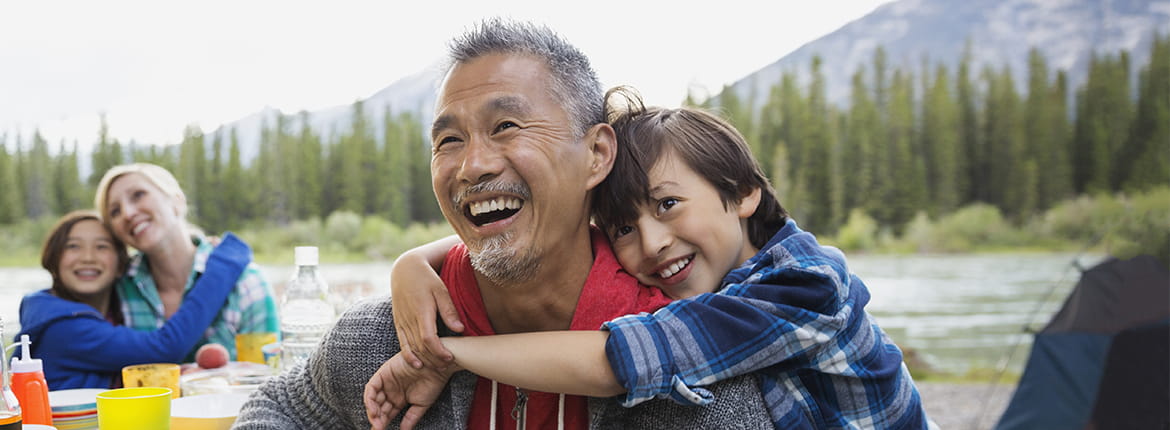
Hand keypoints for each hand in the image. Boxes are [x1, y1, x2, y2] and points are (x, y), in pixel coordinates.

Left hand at [364, 352, 454, 429]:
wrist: (437, 366)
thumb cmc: (433, 382)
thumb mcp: (421, 404)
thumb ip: (411, 418)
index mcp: (399, 398)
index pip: (387, 413)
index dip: (382, 423)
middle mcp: (391, 390)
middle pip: (378, 407)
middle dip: (377, 419)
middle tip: (378, 428)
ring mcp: (386, 381)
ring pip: (372, 399)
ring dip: (372, 411)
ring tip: (377, 421)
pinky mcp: (383, 373)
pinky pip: (371, 387)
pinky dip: (369, 399)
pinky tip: (374, 409)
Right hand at [391, 249, 462, 369]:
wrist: (405, 270)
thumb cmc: (427, 279)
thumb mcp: (441, 290)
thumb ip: (449, 311)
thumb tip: (460, 330)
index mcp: (422, 311)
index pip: (428, 338)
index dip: (439, 351)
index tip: (450, 358)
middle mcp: (409, 319)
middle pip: (420, 346)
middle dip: (434, 359)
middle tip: (447, 366)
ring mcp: (402, 322)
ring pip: (411, 347)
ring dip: (424, 359)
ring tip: (437, 367)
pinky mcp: (398, 323)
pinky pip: (402, 343)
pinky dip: (408, 355)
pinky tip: (417, 365)